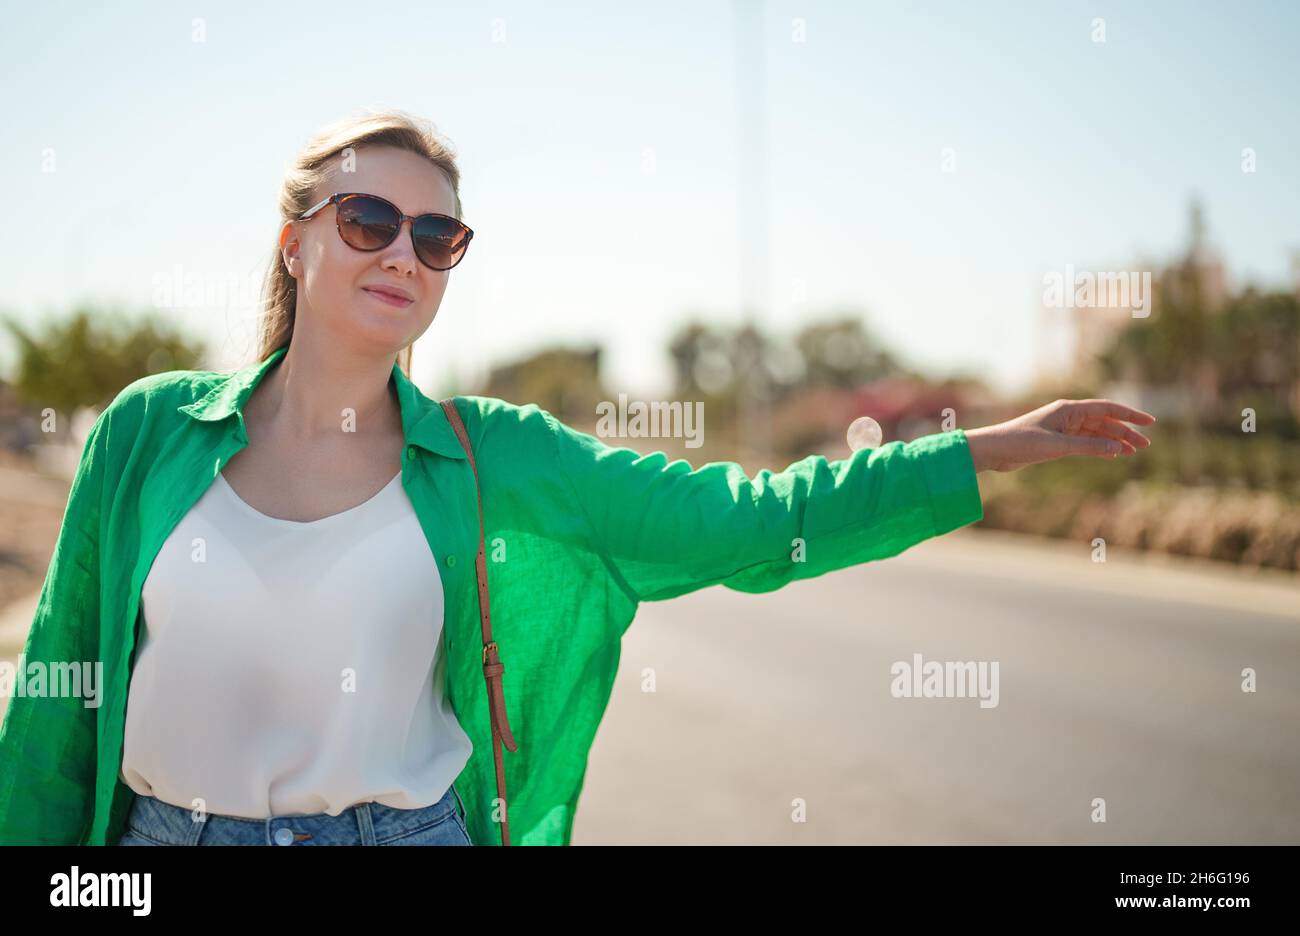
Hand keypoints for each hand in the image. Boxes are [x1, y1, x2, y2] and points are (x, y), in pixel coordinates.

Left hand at [963, 398, 1155, 472]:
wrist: (994, 450)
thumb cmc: (1021, 443)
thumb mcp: (1057, 446)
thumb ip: (1087, 447)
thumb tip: (1117, 448)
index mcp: (1068, 409)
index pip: (1107, 408)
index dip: (1129, 415)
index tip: (1150, 422)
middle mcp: (1067, 415)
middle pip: (1104, 421)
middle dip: (1125, 432)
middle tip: (1144, 446)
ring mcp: (1062, 427)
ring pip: (1095, 432)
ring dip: (1114, 441)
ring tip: (1132, 452)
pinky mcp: (1055, 440)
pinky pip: (1084, 441)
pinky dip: (1099, 447)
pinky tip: (1111, 454)